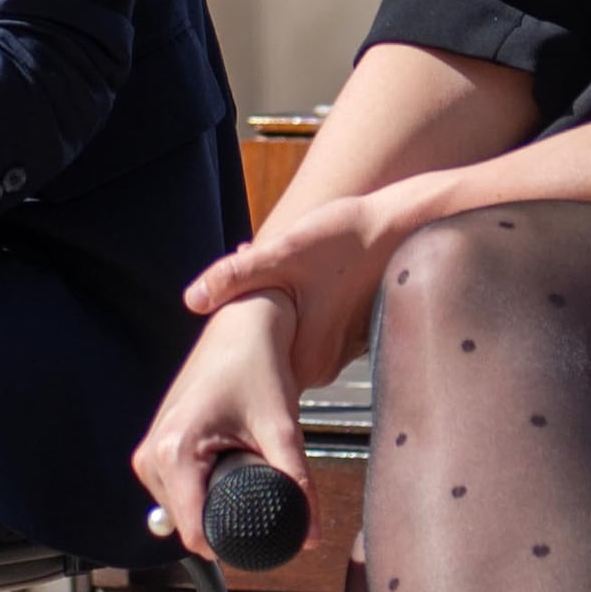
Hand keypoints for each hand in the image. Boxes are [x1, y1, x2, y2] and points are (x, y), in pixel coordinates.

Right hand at [134, 296, 313, 556]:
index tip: (262, 534)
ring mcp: (150, 451)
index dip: (230, 543)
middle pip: (189, 524)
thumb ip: (298, 484)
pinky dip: (203, 492)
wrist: (242, 325)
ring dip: (214, 504)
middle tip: (261, 486)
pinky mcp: (156, 448)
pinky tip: (229, 466)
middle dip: (226, 521)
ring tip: (244, 466)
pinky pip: (177, 493)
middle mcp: (152, 453)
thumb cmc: (257, 365)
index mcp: (174, 450)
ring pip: (182, 511)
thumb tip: (311, 537)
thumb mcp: (282, 428)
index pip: (194, 531)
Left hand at [182, 182, 421, 391]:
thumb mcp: (282, 253)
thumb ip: (235, 277)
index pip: (252, 366)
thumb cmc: (345, 238)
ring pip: (287, 339)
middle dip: (247, 323)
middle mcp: (324, 366)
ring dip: (271, 313)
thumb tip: (191, 299)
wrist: (399, 225)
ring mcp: (338, 352)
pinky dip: (292, 309)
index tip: (213, 327)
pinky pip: (306, 330)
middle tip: (226, 296)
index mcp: (305, 359)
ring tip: (256, 280)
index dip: (229, 343)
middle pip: (268, 353)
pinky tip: (288, 279)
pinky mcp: (347, 335)